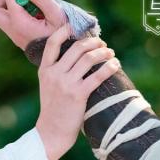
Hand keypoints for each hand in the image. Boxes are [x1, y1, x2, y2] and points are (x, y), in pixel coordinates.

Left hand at [0, 0, 66, 49]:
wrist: (64, 54)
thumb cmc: (63, 35)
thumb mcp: (56, 14)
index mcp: (19, 25)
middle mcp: (13, 30)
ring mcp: (14, 34)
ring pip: (0, 13)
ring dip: (13, 1)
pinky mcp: (18, 34)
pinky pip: (10, 17)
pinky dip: (19, 8)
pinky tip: (37, 8)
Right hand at [34, 25, 119, 159]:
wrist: (51, 131)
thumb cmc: (53, 108)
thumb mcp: (47, 85)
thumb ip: (57, 70)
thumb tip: (77, 54)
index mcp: (44, 70)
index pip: (53, 43)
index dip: (64, 31)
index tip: (75, 27)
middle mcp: (54, 74)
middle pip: (77, 49)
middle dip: (93, 43)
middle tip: (102, 44)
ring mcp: (66, 84)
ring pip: (88, 59)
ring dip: (103, 53)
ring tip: (110, 53)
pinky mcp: (78, 95)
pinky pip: (97, 76)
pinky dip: (109, 67)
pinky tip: (115, 65)